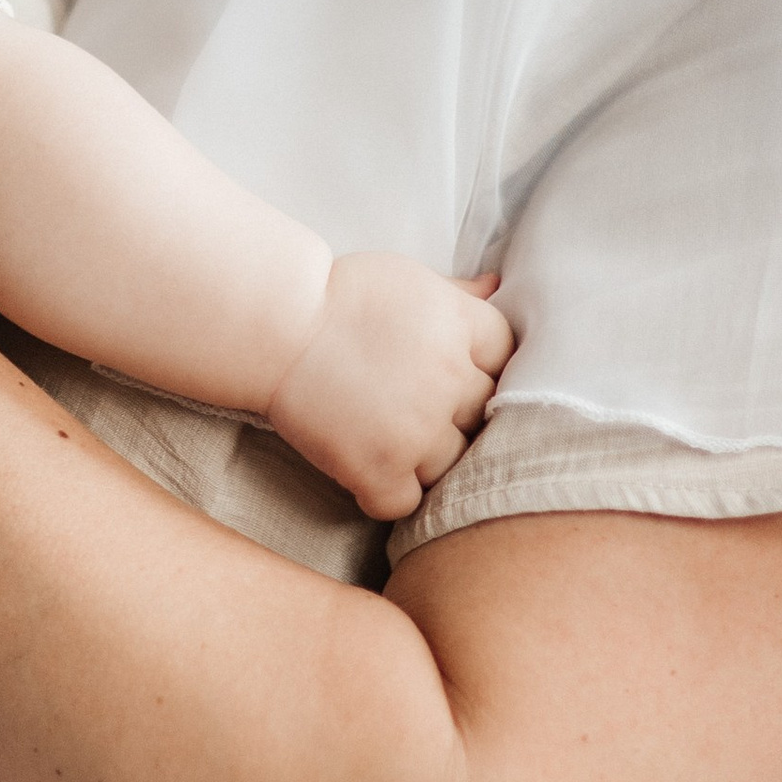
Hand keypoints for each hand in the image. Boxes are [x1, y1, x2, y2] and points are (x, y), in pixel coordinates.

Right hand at [265, 254, 512, 520]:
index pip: (508, 357)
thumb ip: (457, 292)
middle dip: (458, 413)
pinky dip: (390, 493)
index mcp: (459, 326)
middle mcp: (448, 379)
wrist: (273, 325)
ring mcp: (417, 429)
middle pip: (485, 414)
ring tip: (394, 441)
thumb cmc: (336, 296)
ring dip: (428, 458)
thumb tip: (498, 286)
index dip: (484, 367)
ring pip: (452, 465)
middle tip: (420, 409)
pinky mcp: (379, 467)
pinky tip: (370, 470)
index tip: (457, 371)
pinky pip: (408, 502)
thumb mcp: (407, 279)